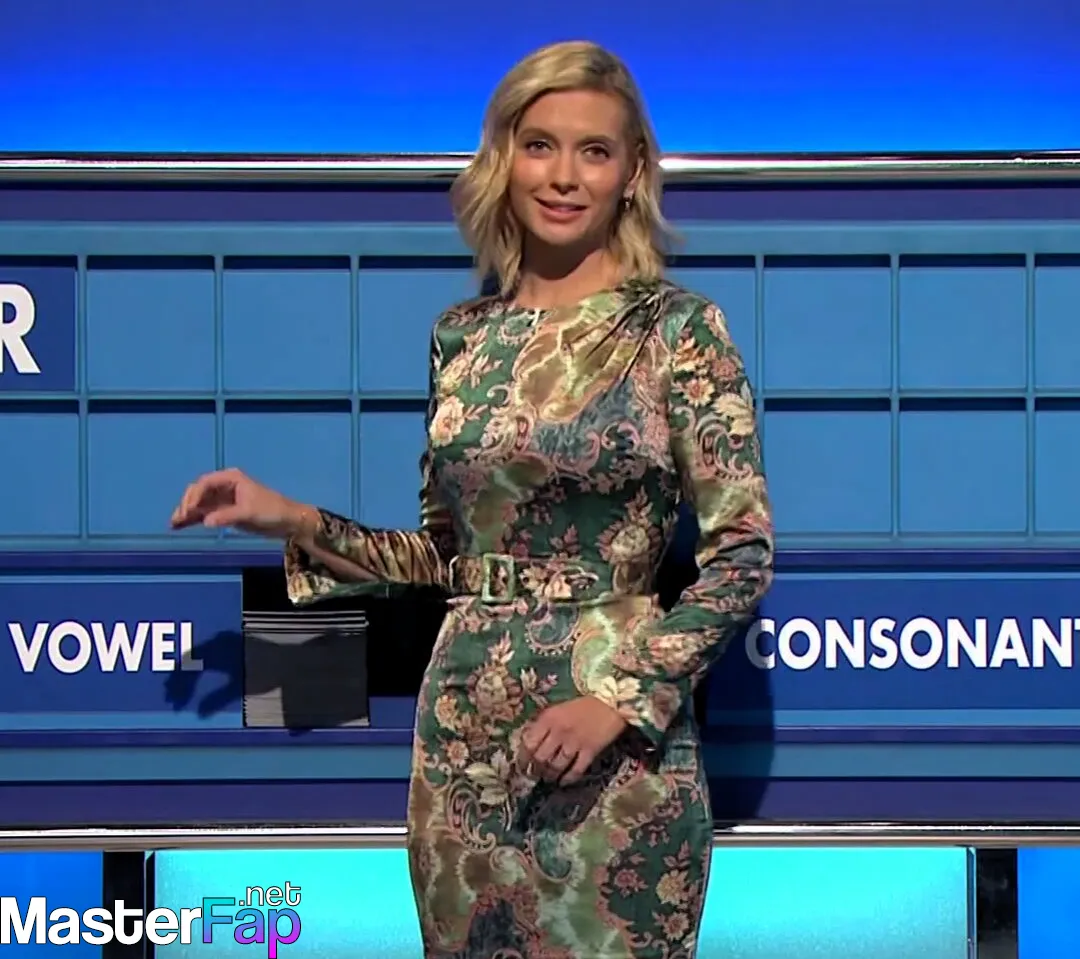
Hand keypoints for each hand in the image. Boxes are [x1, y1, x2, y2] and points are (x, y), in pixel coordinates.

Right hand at [170, 468, 312, 539]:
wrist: (287, 522)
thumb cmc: (271, 511)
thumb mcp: (249, 512)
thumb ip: (227, 516)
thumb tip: (206, 521)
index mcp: (231, 478)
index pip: (205, 483)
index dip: (195, 495)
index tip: (189, 510)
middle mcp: (223, 486)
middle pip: (198, 492)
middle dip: (187, 503)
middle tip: (180, 518)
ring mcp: (222, 499)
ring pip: (199, 503)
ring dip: (186, 512)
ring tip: (173, 524)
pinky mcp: (223, 512)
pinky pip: (204, 513)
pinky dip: (193, 519)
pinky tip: (180, 526)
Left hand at [518, 696, 627, 786]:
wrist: (611, 700)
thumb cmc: (584, 703)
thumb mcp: (559, 708)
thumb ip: (545, 723)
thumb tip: (531, 741)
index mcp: (548, 718)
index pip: (528, 743)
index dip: (523, 757)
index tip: (521, 765)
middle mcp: (558, 732)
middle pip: (541, 758)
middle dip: (535, 769)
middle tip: (534, 775)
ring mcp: (574, 743)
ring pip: (556, 766)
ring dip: (550, 775)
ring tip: (548, 779)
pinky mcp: (590, 751)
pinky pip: (575, 770)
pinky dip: (568, 778)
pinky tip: (564, 781)